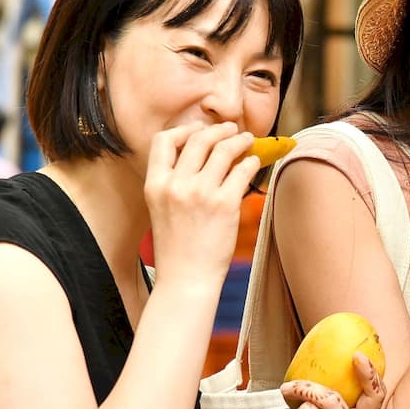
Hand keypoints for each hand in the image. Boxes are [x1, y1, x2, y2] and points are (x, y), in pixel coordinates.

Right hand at [145, 122, 260, 289]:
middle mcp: (176, 185)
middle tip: (231, 129)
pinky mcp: (225, 205)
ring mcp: (201, 194)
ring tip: (247, 140)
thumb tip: (203, 155)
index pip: (163, 140)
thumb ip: (174, 182)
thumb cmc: (177, 247)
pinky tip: (255, 162)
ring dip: (239, 140)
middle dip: (218, 130)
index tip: (199, 130)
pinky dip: (252, 161)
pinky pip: (243, 170)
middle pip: (199, 139)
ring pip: (224, 150)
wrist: (186, 278)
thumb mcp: (162, 209)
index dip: (183, 129)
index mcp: (154, 185)